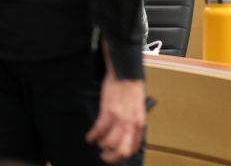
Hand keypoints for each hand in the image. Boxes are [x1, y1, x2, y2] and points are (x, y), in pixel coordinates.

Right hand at [85, 49, 145, 163]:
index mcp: (140, 124)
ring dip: (100, 144)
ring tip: (97, 141)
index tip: (114, 155)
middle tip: (104, 155)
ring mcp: (120, 118)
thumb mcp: (139, 109)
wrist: (126, 73)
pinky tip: (90, 136)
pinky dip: (92, 136)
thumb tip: (127, 137)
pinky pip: (98, 131)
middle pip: (122, 151)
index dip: (122, 155)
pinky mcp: (108, 111)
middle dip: (111, 157)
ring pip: (108, 143)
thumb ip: (134, 124)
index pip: (133, 148)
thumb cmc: (133, 89)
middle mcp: (132, 124)